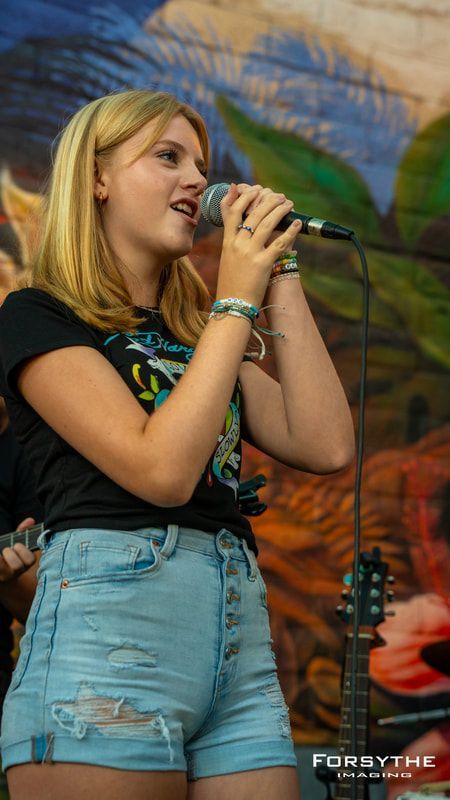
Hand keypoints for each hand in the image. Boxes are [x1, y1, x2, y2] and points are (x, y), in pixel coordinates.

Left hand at [0, 517, 35, 582]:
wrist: (1, 571)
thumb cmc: (11, 554)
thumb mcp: (17, 543)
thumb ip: (23, 531)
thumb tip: (30, 520)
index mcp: (25, 563)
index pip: (30, 560)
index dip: (23, 551)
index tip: (17, 545)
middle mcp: (16, 572)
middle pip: (17, 566)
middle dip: (11, 555)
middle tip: (6, 549)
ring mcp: (4, 576)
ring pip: (3, 569)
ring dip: (0, 559)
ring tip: (0, 554)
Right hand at [216, 183, 301, 306]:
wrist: (233, 305)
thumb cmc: (231, 285)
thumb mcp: (227, 260)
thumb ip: (233, 243)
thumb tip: (241, 231)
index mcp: (227, 242)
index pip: (231, 211)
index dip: (242, 196)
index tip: (251, 188)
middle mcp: (237, 244)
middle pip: (253, 213)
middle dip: (267, 200)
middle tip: (278, 195)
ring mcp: (250, 253)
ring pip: (267, 223)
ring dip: (280, 210)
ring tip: (288, 204)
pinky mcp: (263, 263)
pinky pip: (280, 243)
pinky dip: (290, 231)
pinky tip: (297, 223)